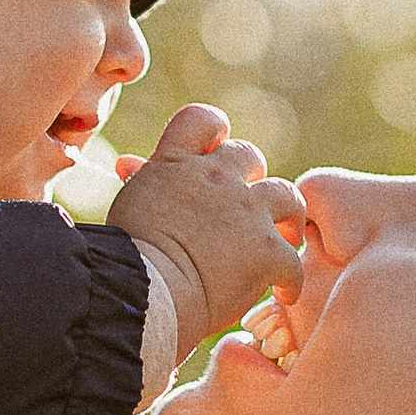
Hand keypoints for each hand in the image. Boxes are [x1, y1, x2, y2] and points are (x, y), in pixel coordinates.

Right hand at [106, 106, 305, 360]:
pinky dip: (290, 278)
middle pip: (249, 156)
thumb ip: (139, 181)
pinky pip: (291, 259)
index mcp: (176, 164)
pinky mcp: (267, 249)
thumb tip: (127, 165)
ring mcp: (246, 210)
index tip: (216, 150)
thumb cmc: (124, 255)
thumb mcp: (128, 204)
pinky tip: (284, 293)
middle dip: (252, 178)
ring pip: (286, 196)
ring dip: (288, 216)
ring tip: (285, 237)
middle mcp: (215, 177)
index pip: (201, 120)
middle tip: (249, 207)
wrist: (145, 289)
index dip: (214, 131)